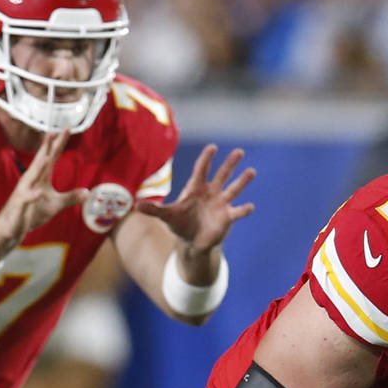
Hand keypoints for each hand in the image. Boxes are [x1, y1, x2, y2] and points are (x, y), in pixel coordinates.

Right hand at [0, 130, 87, 258]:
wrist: (11, 226)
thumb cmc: (32, 212)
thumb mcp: (56, 205)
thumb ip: (71, 197)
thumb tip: (87, 191)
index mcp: (41, 177)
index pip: (52, 157)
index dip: (59, 144)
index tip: (67, 129)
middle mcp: (32, 180)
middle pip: (42, 160)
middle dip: (48, 147)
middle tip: (54, 131)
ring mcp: (25, 191)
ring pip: (32, 177)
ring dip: (39, 166)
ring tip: (46, 155)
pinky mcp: (20, 204)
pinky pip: (27, 199)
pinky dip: (33, 195)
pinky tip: (38, 192)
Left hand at [136, 144, 255, 252]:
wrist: (193, 240)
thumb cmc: (180, 224)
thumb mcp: (167, 216)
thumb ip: (154, 210)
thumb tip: (136, 206)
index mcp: (196, 188)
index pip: (202, 170)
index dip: (207, 159)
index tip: (213, 147)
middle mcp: (211, 192)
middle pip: (222, 175)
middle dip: (230, 164)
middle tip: (239, 151)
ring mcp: (221, 203)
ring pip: (233, 189)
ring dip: (242, 181)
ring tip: (252, 171)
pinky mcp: (228, 217)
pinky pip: (237, 212)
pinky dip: (243, 209)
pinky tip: (250, 206)